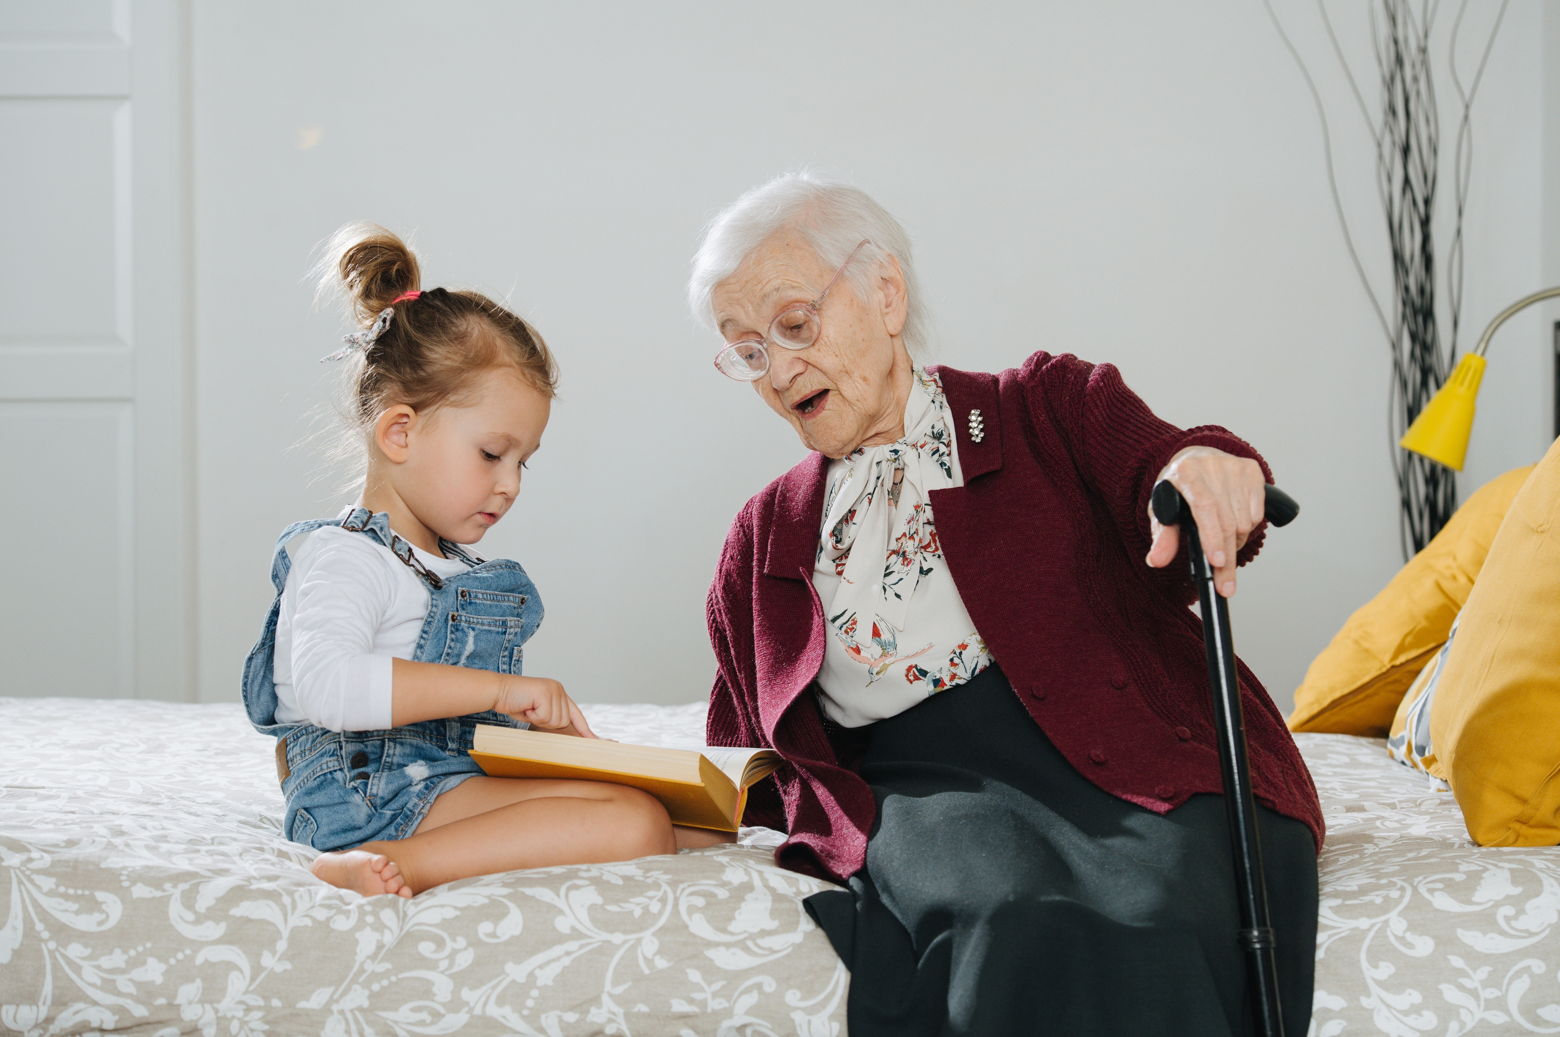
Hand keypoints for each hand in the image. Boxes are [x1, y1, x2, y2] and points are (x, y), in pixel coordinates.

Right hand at [494, 676, 597, 737]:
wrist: (496, 691)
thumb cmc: (514, 702)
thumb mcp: (537, 711)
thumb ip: (551, 716)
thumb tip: (562, 730)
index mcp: (559, 693)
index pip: (575, 713)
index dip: (584, 728)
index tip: (594, 740)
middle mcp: (559, 689)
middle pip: (563, 722)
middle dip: (545, 723)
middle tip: (531, 712)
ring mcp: (553, 690)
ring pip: (555, 721)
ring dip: (538, 719)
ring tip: (528, 708)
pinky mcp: (545, 693)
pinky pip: (544, 716)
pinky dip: (532, 716)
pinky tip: (525, 706)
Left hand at [1145, 446, 1264, 597]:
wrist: (1195, 459)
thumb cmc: (1176, 489)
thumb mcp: (1161, 509)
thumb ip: (1162, 536)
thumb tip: (1156, 561)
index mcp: (1186, 472)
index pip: (1204, 506)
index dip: (1211, 536)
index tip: (1217, 562)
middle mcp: (1212, 465)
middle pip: (1226, 521)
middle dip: (1227, 558)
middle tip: (1225, 585)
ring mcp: (1234, 467)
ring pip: (1244, 522)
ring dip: (1235, 542)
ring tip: (1220, 541)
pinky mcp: (1252, 471)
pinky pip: (1257, 514)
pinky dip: (1247, 528)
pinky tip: (1232, 523)